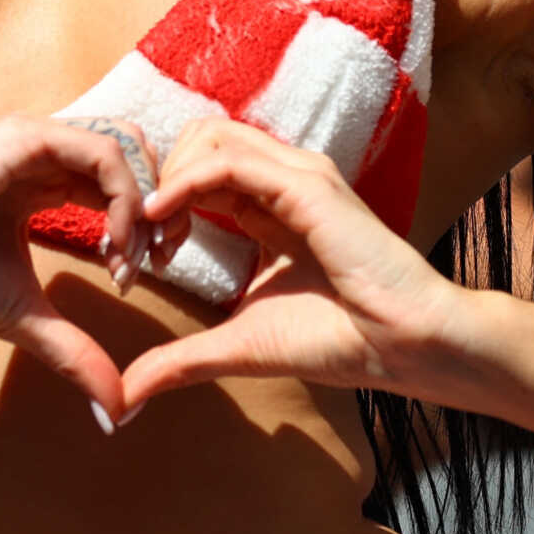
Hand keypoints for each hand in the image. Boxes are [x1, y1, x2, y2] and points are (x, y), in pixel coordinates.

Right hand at [0, 116, 160, 422]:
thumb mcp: (25, 318)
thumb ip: (73, 352)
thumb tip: (117, 412)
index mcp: (41, 179)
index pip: (120, 183)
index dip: (146, 226)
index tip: (136, 279)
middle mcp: (42, 151)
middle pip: (135, 158)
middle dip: (160, 209)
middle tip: (158, 264)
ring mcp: (33, 139)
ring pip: (125, 149)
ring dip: (145, 205)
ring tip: (128, 263)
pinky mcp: (23, 138)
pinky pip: (101, 153)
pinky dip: (124, 197)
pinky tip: (110, 248)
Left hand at [118, 119, 464, 409]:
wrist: (404, 344)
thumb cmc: (339, 340)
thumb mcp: (242, 345)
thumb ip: (185, 358)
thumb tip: (128, 394)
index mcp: (268, 205)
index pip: (197, 170)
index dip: (159, 201)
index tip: (138, 254)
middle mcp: (281, 179)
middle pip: (196, 141)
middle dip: (156, 181)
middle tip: (140, 242)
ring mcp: (296, 175)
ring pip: (208, 139)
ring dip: (165, 180)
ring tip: (152, 236)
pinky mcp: (306, 184)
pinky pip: (229, 162)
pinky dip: (185, 183)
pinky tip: (164, 219)